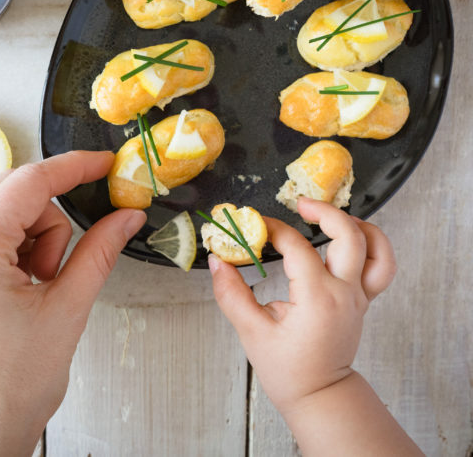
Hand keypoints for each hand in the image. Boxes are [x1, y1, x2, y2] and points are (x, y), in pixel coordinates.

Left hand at [0, 152, 145, 456]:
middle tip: (57, 270)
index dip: (74, 168)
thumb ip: (99, 252)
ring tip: (31, 291)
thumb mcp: (66, 312)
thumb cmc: (4, 392)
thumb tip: (127, 216)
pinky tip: (12, 290)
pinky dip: (3, 246)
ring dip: (25, 236)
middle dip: (47, 219)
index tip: (104, 164)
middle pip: (10, 191)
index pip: (30, 182)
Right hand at [208, 198, 394, 410]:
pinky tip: (352, 234)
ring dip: (356, 223)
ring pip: (375, 247)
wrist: (319, 395)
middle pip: (348, 235)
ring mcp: (359, 296)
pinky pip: (382, 265)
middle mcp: (344, 293)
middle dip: (323, 211)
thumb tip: (218, 261)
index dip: (273, 229)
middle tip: (299, 204)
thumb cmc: (287, 369)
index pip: (297, 247)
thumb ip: (231, 293)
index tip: (255, 225)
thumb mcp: (251, 332)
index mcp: (317, 299)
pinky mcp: (364, 300)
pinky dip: (373, 243)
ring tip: (330, 216)